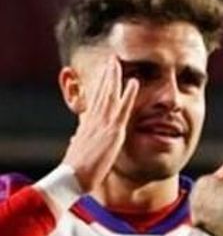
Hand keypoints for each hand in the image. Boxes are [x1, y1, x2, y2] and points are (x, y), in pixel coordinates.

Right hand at [63, 60, 136, 188]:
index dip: (100, 86)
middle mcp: (93, 119)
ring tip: (119, 62)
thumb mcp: (78, 150)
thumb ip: (79, 141)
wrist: (73, 176)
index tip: (104, 74)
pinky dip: (128, 94)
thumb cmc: (76, 168)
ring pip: (109, 94)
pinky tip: (134, 82)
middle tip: (111, 59)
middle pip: (101, 92)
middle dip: (106, 75)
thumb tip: (75, 138)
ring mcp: (103, 123)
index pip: (95, 100)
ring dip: (114, 77)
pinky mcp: (112, 130)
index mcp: (87, 124)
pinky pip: (123, 108)